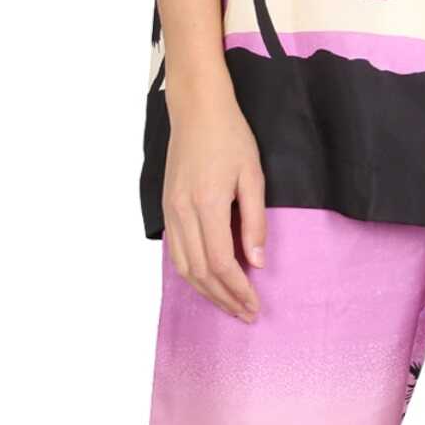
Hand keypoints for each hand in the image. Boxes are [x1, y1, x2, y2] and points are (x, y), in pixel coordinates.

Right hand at [160, 78, 266, 322]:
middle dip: (224, 298)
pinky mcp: (167, 208)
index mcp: (207, 204)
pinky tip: (209, 282)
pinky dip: (192, 274)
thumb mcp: (253, 176)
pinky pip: (176, 252)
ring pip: (184, 267)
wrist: (196, 110)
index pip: (221, 262)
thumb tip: (257, 262)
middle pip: (200, 272)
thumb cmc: (231, 137)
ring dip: (207, 292)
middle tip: (246, 314)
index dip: (238, 289)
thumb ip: (255, 221)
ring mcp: (171, 211)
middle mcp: (183, 212)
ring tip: (229, 304)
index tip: (255, 305)